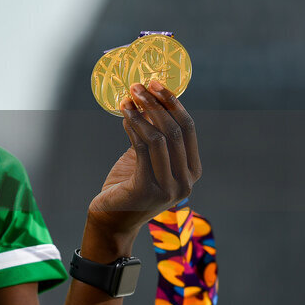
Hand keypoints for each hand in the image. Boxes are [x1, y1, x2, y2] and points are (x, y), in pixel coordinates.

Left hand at [87, 81, 201, 244]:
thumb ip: (154, 135)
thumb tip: (149, 98)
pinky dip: (133, 128)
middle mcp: (186, 182)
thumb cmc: (129, 185)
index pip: (188, 129)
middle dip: (155, 104)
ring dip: (142, 113)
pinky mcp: (147, 189)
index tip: (155, 84)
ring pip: (159, 138)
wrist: (112, 220)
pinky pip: (142, 149)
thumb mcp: (147, 158)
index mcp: (192, 171)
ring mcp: (169, 188)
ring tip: (127, 98)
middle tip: (137, 86)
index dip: (173, 103)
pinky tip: (124, 116)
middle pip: (174, 131)